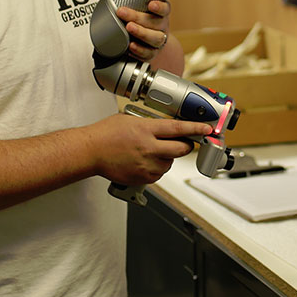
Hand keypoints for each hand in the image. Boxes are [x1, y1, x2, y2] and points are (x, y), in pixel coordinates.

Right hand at [89, 113, 212, 185]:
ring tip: (152, 151)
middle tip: (184, 142)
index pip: (178, 129)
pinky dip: (157, 167)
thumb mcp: (131, 119)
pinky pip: (159, 174)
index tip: (207, 128)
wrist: (90, 152)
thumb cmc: (106, 134)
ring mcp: (146, 165)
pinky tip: (145, 160)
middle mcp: (149, 148)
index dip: (196, 128)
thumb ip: (151, 123)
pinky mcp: (143, 178)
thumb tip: (167, 126)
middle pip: (181, 149)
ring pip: (171, 163)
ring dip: (168, 157)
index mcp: (146, 130)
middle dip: (186, 145)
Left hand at [102, 0, 170, 61]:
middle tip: (122, 12)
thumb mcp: (133, 6)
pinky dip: (139, 50)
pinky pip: (148, 53)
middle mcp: (162, 26)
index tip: (151, 4)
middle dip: (138, 17)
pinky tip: (130, 46)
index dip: (159, 7)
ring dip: (141, 33)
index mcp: (160, 12)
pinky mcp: (152, 53)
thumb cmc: (140, 18)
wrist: (147, 41)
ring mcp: (158, 40)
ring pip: (155, 38)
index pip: (165, 8)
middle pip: (156, 22)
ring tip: (128, 28)